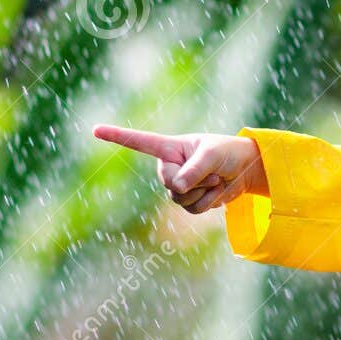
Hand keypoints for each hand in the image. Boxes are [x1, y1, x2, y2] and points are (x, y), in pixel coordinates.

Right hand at [92, 124, 268, 213]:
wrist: (245, 170)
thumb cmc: (228, 152)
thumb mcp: (213, 155)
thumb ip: (194, 169)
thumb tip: (177, 188)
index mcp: (170, 148)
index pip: (139, 143)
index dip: (117, 136)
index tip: (95, 129)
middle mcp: (169, 166)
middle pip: (168, 182)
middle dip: (193, 181)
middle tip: (212, 171)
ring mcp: (177, 185)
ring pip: (180, 199)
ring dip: (203, 192)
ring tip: (215, 178)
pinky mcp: (188, 201)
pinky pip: (192, 210)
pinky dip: (208, 202)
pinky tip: (216, 191)